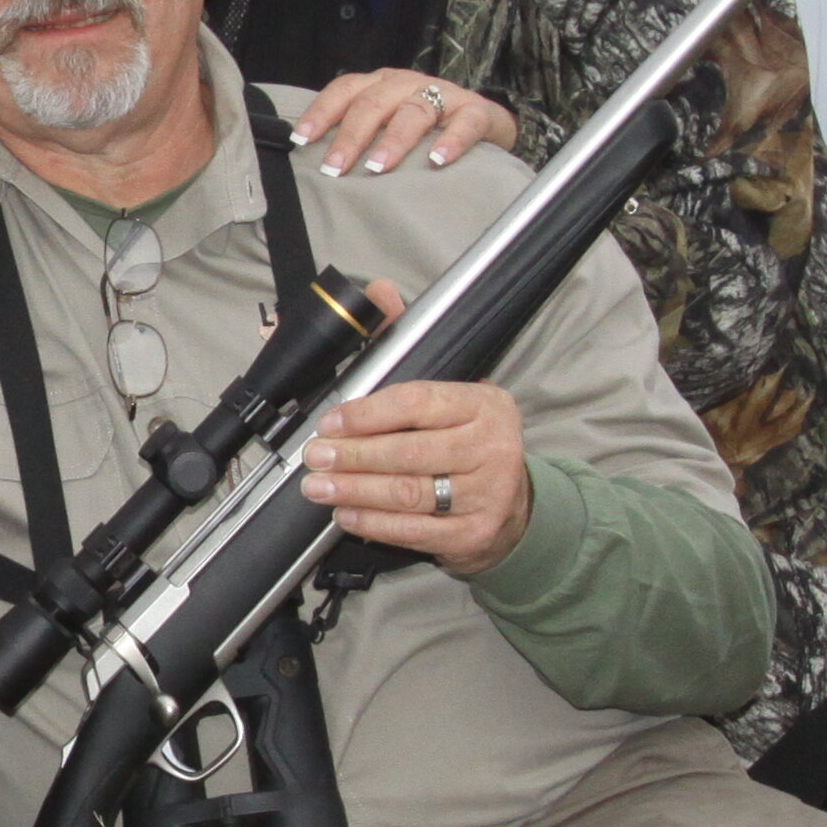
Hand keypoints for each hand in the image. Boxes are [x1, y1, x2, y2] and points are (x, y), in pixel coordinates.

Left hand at [289, 68, 515, 175]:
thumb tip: (314, 164)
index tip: (302, 139)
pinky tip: (438, 159)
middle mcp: (407, 84)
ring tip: (378, 166)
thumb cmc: (426, 127)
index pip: (345, 90)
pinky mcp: (476, 111)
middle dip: (351, 135)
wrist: (484, 122)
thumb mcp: (388, 123)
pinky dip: (452, 140)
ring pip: (414, 111)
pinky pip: (465, 123)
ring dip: (394, 139)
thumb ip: (358, 135)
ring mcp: (443, 94)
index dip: (322, 112)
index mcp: (381, 84)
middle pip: (374, 103)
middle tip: (335, 167)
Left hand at [294, 295, 530, 571]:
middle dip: (353, 455)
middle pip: (410, 451)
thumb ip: (405, 345)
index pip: (417, 402)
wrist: (511, 504)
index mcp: (483, 403)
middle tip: (315, 456)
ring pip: (409, 492)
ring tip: (319, 487)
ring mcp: (488, 493)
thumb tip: (380, 292)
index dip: (367, 413)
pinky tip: (347, 513)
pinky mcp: (477, 533)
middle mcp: (492, 446)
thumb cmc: (463, 441)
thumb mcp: (445, 394)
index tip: (330, 422)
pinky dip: (375, 523)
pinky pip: (416, 530)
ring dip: (356, 490)